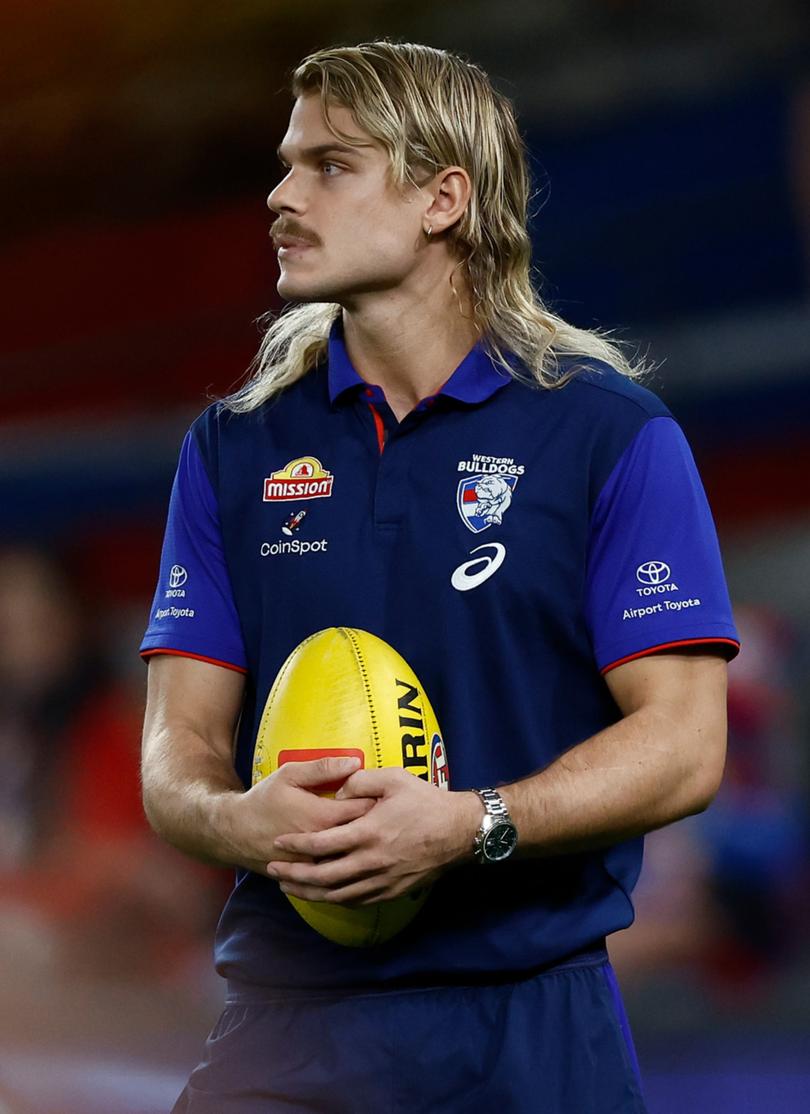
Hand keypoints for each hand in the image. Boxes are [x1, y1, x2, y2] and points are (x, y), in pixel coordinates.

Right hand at [220, 757, 373, 875]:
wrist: (236, 834)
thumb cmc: (265, 801)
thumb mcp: (290, 775)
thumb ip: (323, 768)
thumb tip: (355, 762)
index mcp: (322, 817)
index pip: (365, 808)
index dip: (377, 799)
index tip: (382, 793)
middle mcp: (324, 845)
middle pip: (365, 835)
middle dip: (376, 822)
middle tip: (384, 812)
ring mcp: (318, 864)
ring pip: (354, 856)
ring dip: (364, 844)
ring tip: (373, 832)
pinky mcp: (311, 876)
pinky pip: (338, 872)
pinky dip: (349, 861)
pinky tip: (353, 851)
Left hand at [267, 768, 480, 904]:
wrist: (459, 831)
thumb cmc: (426, 801)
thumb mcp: (393, 778)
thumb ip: (359, 781)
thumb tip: (336, 794)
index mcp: (367, 832)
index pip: (320, 844)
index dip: (296, 846)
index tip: (278, 843)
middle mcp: (370, 861)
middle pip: (321, 876)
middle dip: (293, 874)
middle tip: (273, 870)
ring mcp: (381, 880)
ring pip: (336, 894)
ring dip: (309, 892)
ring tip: (290, 887)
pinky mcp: (392, 891)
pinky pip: (357, 901)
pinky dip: (336, 900)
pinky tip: (325, 894)